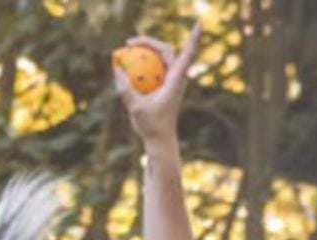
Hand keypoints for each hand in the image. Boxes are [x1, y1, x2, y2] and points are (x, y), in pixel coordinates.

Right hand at [112, 22, 202, 155]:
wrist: (160, 140)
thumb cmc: (151, 125)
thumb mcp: (135, 106)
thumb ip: (125, 88)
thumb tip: (116, 68)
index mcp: (176, 80)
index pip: (186, 53)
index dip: (194, 37)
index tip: (199, 23)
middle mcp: (176, 77)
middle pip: (166, 50)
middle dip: (149, 42)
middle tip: (128, 43)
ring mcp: (170, 81)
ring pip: (160, 58)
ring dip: (144, 51)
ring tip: (125, 51)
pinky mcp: (164, 86)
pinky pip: (153, 69)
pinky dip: (141, 65)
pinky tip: (125, 67)